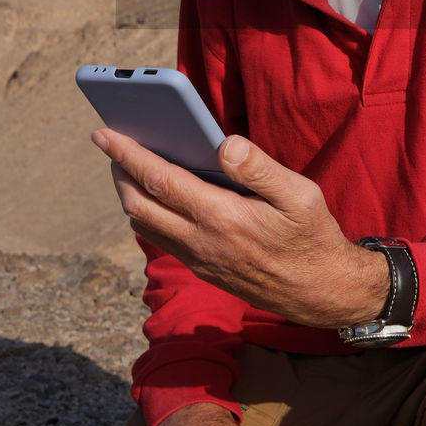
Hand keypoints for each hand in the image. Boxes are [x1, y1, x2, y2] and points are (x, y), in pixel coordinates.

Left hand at [93, 128, 389, 326]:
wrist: (321, 292)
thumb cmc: (312, 237)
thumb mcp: (300, 195)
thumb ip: (259, 168)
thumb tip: (223, 144)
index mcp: (220, 217)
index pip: (159, 179)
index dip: (127, 154)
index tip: (104, 133)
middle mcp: (201, 242)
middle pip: (138, 205)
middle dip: (119, 173)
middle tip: (111, 145)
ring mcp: (199, 260)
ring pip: (144, 226)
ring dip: (130, 195)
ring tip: (129, 166)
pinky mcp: (203, 270)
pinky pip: (162, 239)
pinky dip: (148, 213)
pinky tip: (159, 196)